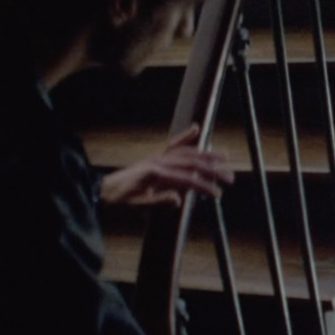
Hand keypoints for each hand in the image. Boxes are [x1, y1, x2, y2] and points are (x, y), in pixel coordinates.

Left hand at [98, 123, 233, 207]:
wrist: (104, 190)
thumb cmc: (121, 199)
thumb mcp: (138, 205)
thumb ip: (158, 201)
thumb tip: (179, 199)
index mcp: (156, 173)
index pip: (187, 179)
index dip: (204, 186)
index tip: (218, 193)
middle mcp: (159, 161)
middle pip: (192, 163)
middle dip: (213, 169)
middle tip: (230, 176)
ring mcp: (157, 157)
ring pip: (186, 152)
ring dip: (207, 154)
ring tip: (225, 156)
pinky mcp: (155, 156)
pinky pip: (172, 144)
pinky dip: (185, 136)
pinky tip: (196, 129)